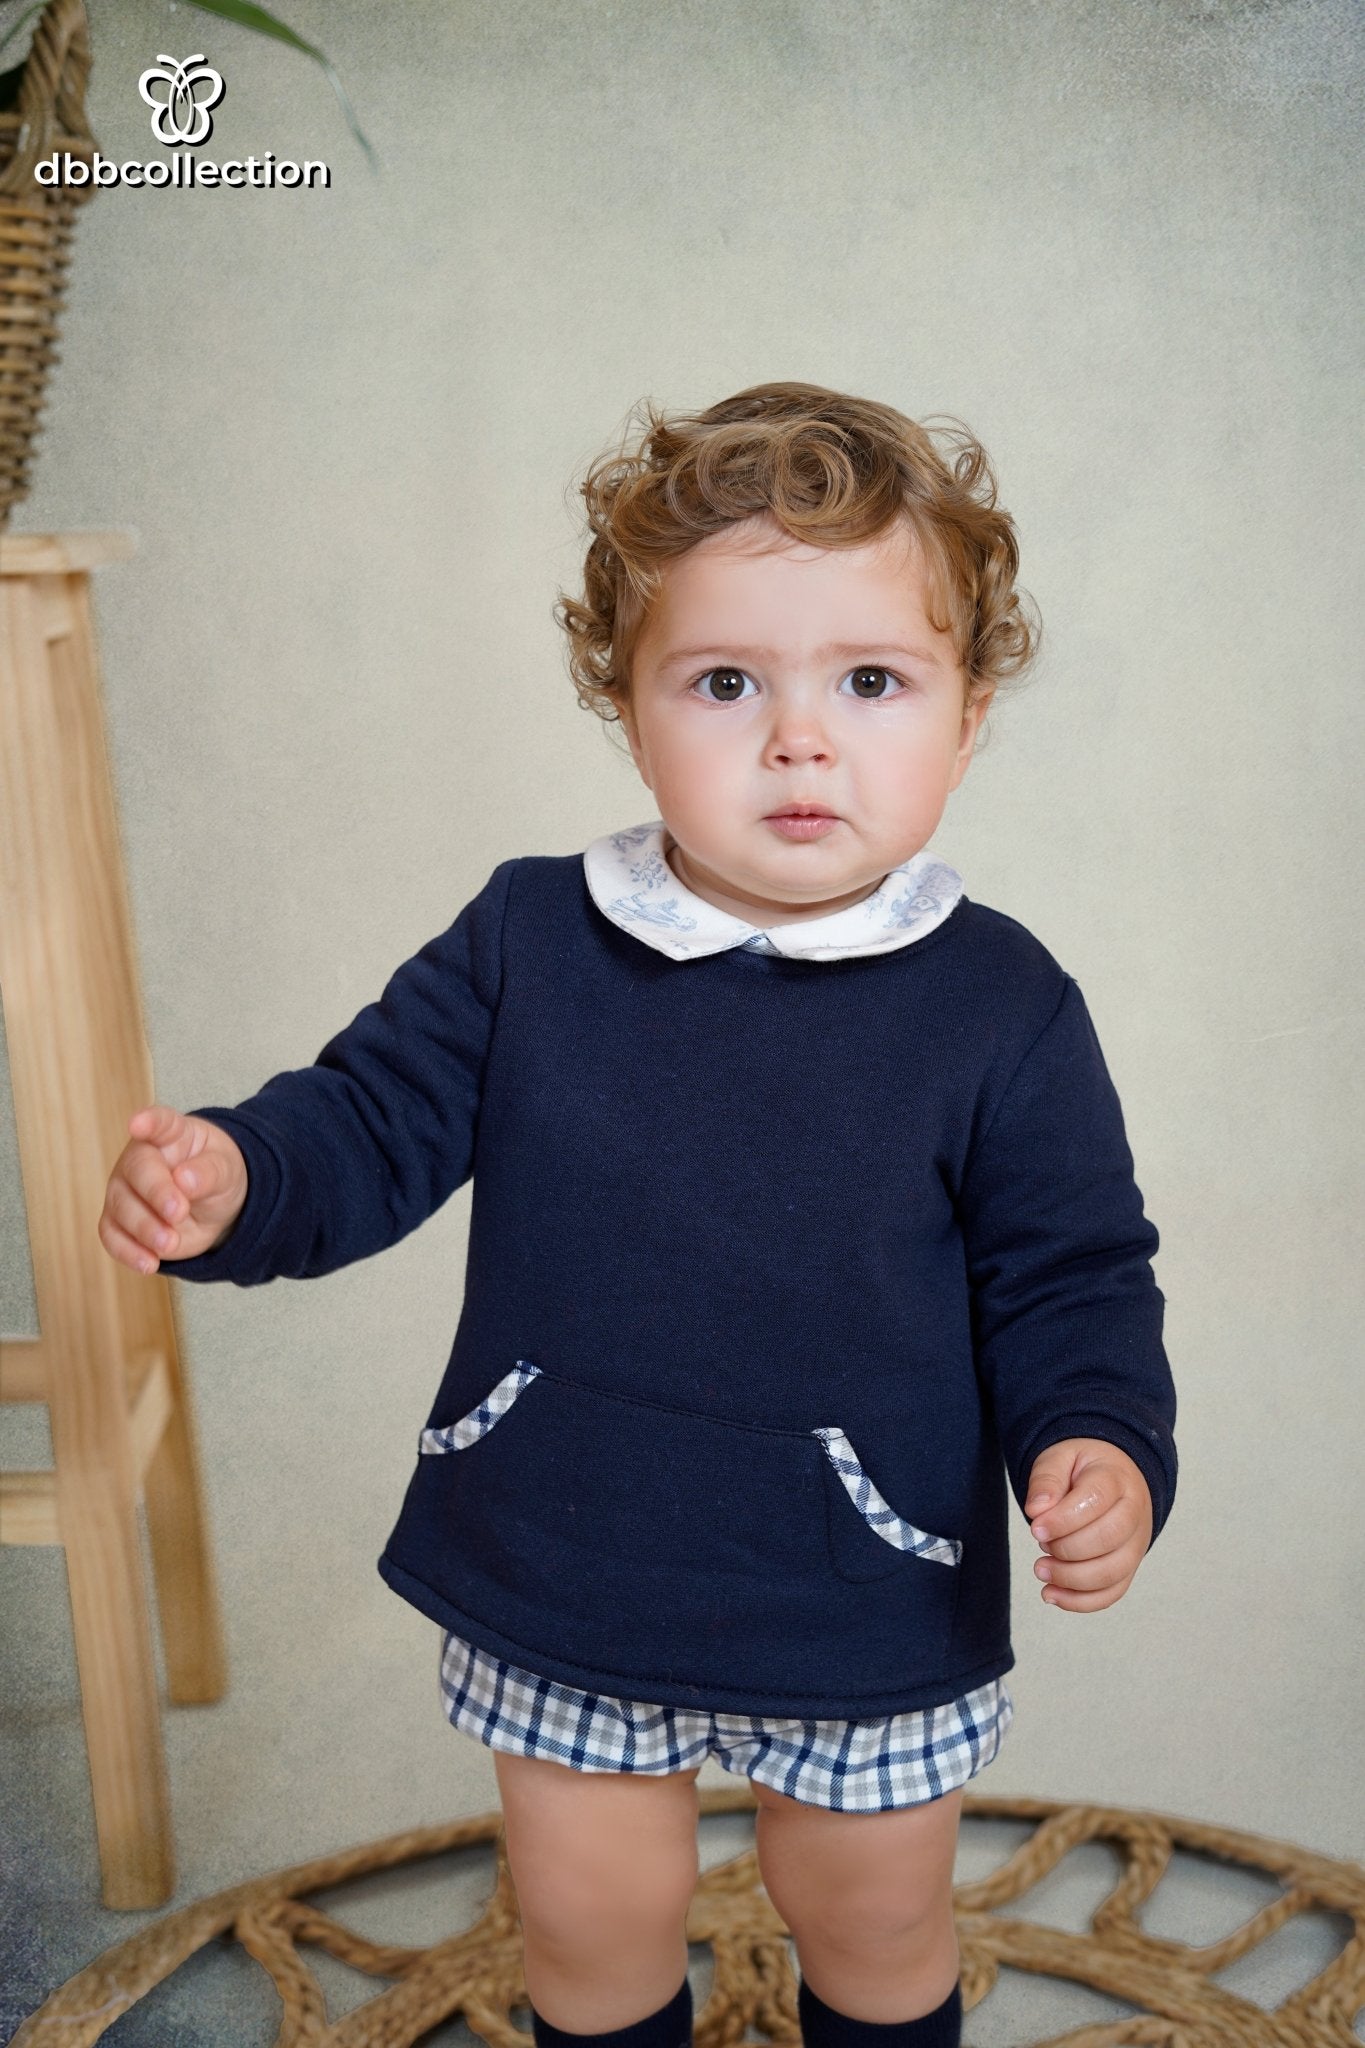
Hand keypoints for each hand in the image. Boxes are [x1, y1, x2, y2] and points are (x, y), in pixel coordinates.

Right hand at [99, 1104, 247, 1273]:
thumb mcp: (226, 1169)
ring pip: (121, 1207)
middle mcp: (140, 1159)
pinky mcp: (119, 1221)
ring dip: (145, 1228)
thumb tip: (184, 1180)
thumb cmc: (215, 1174)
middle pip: (137, 1171)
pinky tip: (149, 1263)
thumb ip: (209, 1172)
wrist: (211, 1204)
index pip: (159, 1122)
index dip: (148, 1122)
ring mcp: (125, 1189)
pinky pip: (113, 1236)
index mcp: (170, 1134)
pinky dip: (128, 1252)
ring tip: (170, 1242)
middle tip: (178, 1212)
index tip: (138, 1124)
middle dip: (156, 1193)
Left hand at [1023, 1438, 1152, 1610]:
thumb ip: (1046, 1479)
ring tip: (1041, 1569)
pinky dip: (1080, 1601)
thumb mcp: (1059, 1459)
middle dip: (1066, 1549)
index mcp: (1116, 1479)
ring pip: (1112, 1572)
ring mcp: (1135, 1544)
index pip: (1095, 1501)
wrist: (1113, 1477)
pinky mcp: (1128, 1567)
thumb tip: (1037, 1510)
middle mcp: (1134, 1513)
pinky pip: (1112, 1593)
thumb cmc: (1083, 1469)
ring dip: (1071, 1579)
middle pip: (1109, 1539)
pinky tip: (1052, 1594)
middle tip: (1040, 1542)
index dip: (1062, 1520)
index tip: (1035, 1528)